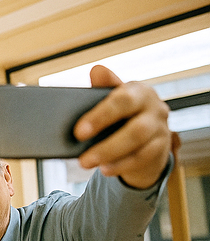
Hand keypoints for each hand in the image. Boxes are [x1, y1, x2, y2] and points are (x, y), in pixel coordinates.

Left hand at [74, 65, 171, 188]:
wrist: (144, 135)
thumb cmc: (120, 114)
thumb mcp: (110, 101)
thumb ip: (101, 89)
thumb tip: (96, 70)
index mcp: (138, 91)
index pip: (121, 100)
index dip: (101, 116)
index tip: (78, 132)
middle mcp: (154, 108)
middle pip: (135, 127)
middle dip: (106, 143)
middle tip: (81, 156)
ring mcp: (161, 128)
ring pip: (138, 143)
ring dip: (110, 154)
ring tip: (86, 163)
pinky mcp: (162, 147)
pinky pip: (142, 158)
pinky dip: (121, 165)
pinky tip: (104, 170)